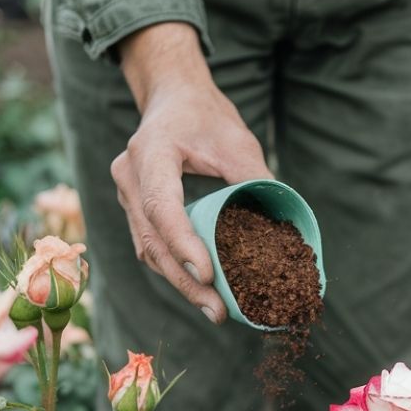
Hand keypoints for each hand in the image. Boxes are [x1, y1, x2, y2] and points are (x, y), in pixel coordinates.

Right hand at [113, 23, 272, 322]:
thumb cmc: (206, 116)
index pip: (161, 207)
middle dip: (185, 280)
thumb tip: (283, 230)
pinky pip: (152, 247)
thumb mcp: (237, 141)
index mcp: (150, 154)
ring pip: (148, 250)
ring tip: (213, 310)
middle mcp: (129, 177)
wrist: (173, 98)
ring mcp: (127, 195)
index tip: (208, 275)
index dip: (183, 245)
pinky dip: (176, 271)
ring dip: (180, 283)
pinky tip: (202, 292)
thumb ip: (254, 180)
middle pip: (152, 240)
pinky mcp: (135, 210)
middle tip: (217, 311)